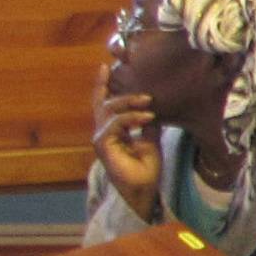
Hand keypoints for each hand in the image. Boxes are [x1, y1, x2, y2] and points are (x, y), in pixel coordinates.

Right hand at [91, 74, 162, 221]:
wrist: (143, 189)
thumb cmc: (145, 168)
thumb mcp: (151, 140)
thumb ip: (147, 124)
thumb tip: (153, 108)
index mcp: (113, 129)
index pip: (105, 103)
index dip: (103, 85)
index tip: (105, 66)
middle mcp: (103, 131)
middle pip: (104, 103)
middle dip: (123, 93)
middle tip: (147, 95)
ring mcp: (101, 138)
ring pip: (109, 110)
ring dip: (129, 104)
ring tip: (149, 104)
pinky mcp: (103, 145)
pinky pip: (115, 124)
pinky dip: (131, 118)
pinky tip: (147, 117)